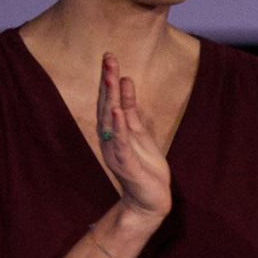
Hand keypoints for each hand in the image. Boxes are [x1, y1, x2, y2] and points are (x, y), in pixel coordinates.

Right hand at [96, 53, 169, 233]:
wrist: (150, 200)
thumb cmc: (144, 166)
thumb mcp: (140, 132)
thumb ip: (131, 108)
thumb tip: (126, 80)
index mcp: (114, 130)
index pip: (109, 100)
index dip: (109, 79)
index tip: (110, 57)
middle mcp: (109, 138)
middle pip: (107, 105)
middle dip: (107, 82)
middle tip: (108, 58)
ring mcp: (115, 151)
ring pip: (111, 121)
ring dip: (111, 98)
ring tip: (110, 77)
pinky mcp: (126, 164)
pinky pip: (120, 143)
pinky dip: (118, 127)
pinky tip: (118, 112)